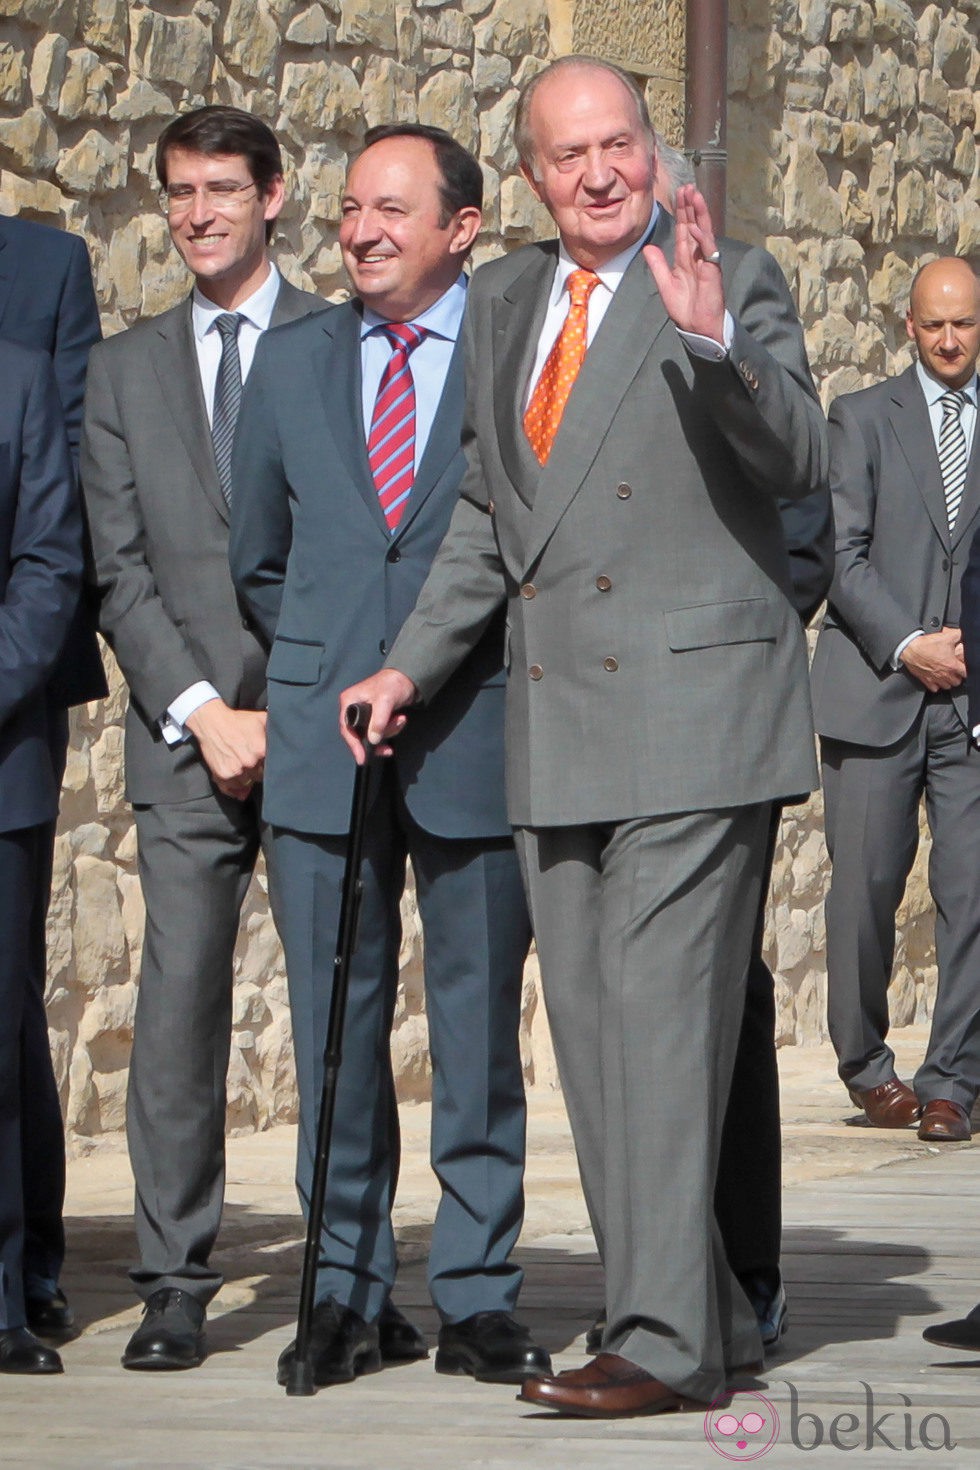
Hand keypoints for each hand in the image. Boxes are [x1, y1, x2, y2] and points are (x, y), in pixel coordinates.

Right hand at [185, 699, 266, 798]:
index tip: (268, 763)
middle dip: (259, 772)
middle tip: (255, 766)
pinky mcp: (222, 775)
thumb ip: (275, 730)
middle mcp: (249, 763)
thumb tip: (289, 741)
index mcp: (261, 750)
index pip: (273, 767)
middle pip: (261, 777)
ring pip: (247, 784)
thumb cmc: (238, 720)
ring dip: (247, 781)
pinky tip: (239, 791)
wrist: (212, 722)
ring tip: (245, 774)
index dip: (271, 765)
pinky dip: (235, 791)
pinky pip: (231, 790)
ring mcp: (235, 770)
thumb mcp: (261, 719)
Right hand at [338, 669, 416, 763]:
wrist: (408, 678)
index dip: (353, 744)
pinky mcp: (375, 718)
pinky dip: (392, 730)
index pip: (346, 727)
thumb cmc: (393, 684)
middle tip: (389, 744)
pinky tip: (400, 720)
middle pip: (359, 734)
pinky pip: (380, 732)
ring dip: (389, 731)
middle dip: (378, 737)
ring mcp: (364, 715)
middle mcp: (353, 708)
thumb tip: (372, 740)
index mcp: (349, 701)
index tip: (361, 758)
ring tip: (400, 719)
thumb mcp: (385, 701)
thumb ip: (378, 721)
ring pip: (372, 734)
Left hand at [642, 184, 725, 340]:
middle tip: (687, 187)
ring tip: (695, 195)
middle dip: (690, 206)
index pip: (683, 230)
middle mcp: (697, 256)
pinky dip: (703, 238)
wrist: (697, 327)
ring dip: (699, 214)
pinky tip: (696, 226)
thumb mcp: (665, 284)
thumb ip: (658, 265)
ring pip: (704, 232)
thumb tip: (647, 248)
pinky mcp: (712, 271)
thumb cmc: (685, 309)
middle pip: (694, 225)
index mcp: (686, 258)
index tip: (679, 194)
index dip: (681, 212)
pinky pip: (708, 251)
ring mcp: (706, 262)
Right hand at [899, 628, 966, 691]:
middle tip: (955, 670)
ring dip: (948, 682)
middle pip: (957, 682)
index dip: (965, 669)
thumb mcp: (946, 636)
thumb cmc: (926, 644)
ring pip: (947, 686)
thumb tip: (962, 634)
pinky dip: (936, 685)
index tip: (962, 666)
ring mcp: (935, 678)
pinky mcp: (925, 680)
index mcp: (951, 665)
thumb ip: (958, 635)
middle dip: (957, 676)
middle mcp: (944, 674)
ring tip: (947, 676)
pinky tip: (936, 679)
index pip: (965, 673)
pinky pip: (935, 688)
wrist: (909, 649)